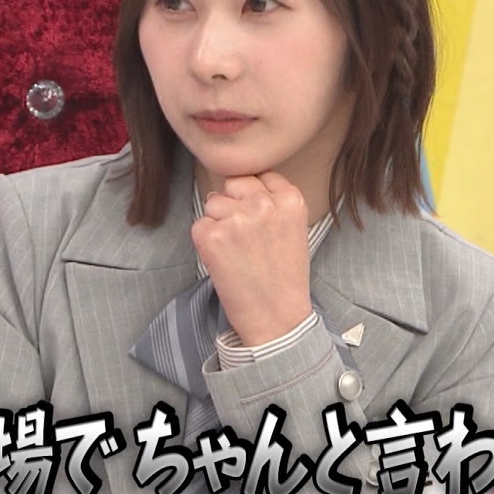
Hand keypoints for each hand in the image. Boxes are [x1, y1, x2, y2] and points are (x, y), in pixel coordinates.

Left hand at [192, 172, 313, 346]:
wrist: (276, 318)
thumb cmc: (285, 278)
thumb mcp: (295, 229)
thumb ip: (274, 203)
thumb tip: (241, 186)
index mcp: (290, 199)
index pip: (260, 175)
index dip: (253, 196)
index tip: (257, 217)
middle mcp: (263, 203)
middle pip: (233, 184)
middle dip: (233, 204)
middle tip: (244, 237)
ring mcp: (236, 218)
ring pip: (213, 203)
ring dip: (218, 223)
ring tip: (236, 253)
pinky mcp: (212, 235)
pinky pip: (199, 225)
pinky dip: (205, 242)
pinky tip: (224, 261)